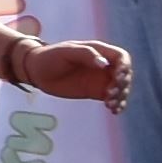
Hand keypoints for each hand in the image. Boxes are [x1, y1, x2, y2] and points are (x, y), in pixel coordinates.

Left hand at [10, 35, 134, 109]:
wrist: (37, 71)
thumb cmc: (50, 56)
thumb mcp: (66, 52)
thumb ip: (86, 54)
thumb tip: (104, 63)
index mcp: (99, 51)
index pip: (121, 57)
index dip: (124, 67)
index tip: (117, 78)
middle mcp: (104, 65)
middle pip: (125, 74)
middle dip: (122, 84)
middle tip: (110, 93)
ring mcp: (101, 79)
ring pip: (121, 88)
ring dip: (121, 96)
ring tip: (110, 105)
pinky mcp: (96, 92)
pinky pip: (113, 98)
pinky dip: (117, 104)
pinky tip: (114, 111)